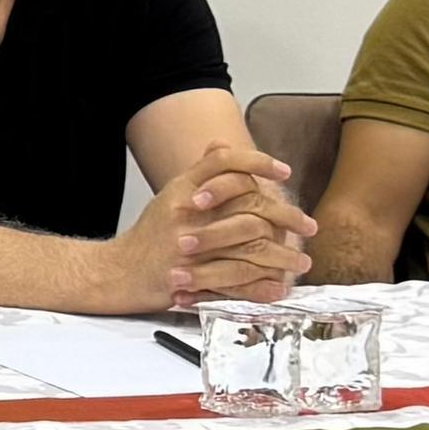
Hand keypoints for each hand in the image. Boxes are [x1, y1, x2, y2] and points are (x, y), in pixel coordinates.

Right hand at [121, 148, 316, 309]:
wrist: (119, 272)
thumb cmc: (150, 235)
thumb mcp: (171, 195)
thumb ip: (200, 172)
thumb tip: (221, 143)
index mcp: (184, 190)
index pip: (226, 163)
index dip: (259, 163)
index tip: (285, 173)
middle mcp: (187, 215)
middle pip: (250, 208)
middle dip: (287, 217)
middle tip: (309, 226)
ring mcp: (189, 248)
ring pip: (250, 247)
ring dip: (283, 256)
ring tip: (302, 262)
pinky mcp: (191, 279)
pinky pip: (237, 282)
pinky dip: (262, 286)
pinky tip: (278, 287)